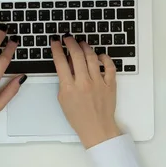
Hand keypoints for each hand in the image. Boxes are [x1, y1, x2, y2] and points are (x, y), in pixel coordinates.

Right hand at [51, 34, 120, 148]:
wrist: (96, 128)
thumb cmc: (78, 117)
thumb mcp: (63, 99)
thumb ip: (64, 80)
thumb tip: (66, 63)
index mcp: (69, 88)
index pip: (61, 62)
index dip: (57, 49)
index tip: (55, 42)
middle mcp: (84, 83)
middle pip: (76, 55)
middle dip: (70, 42)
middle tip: (68, 38)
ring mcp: (98, 83)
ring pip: (92, 57)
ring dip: (85, 47)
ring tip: (81, 43)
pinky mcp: (110, 84)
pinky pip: (109, 66)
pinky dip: (104, 58)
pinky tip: (99, 56)